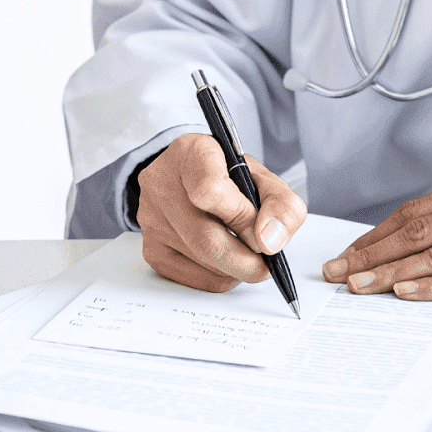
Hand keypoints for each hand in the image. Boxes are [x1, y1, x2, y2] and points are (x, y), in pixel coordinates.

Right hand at [137, 133, 307, 290]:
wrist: (185, 179)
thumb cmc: (225, 176)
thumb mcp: (261, 177)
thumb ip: (280, 204)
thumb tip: (270, 243)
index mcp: (192, 153)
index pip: (210, 192)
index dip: (243, 219)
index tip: (262, 234)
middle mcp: (162, 184)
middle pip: (207, 240)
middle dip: (247, 261)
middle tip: (266, 264)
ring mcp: (152, 219)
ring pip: (203, 263)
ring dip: (236, 268)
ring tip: (246, 252)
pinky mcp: (151, 248)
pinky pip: (193, 278)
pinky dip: (220, 277)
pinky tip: (226, 261)